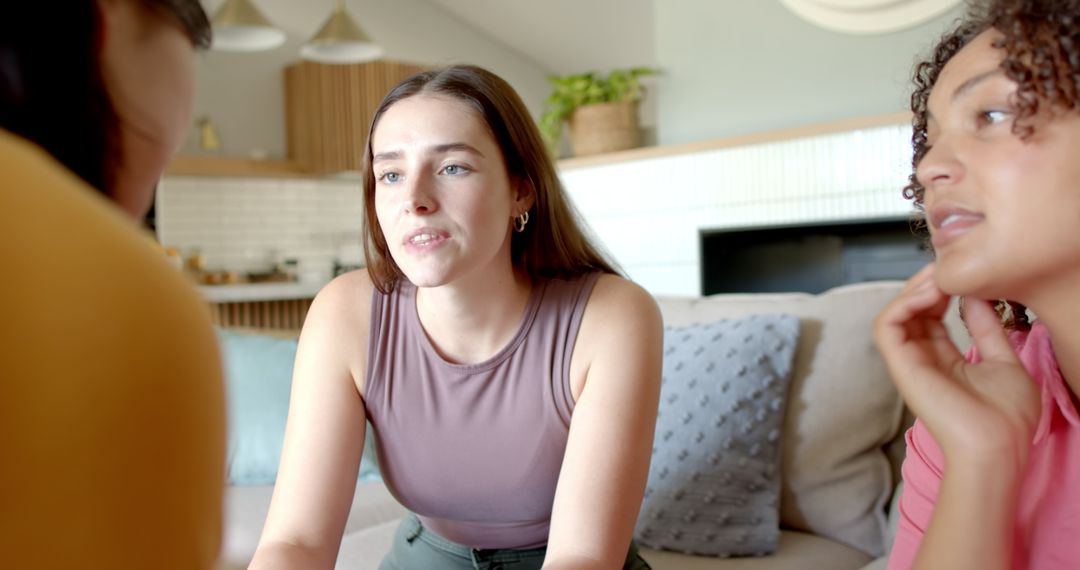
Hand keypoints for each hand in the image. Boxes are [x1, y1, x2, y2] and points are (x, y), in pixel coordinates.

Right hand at [873, 264, 1039, 466]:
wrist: (997, 445)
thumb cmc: (1005, 415)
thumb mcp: (1004, 360)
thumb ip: (987, 329)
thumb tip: (975, 297)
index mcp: (944, 359)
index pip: (931, 315)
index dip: (942, 290)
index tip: (962, 274)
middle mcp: (921, 358)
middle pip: (910, 310)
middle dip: (926, 284)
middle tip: (947, 267)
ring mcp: (908, 362)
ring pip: (894, 313)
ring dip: (912, 290)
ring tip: (938, 278)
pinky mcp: (900, 365)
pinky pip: (886, 325)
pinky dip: (903, 304)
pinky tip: (930, 294)